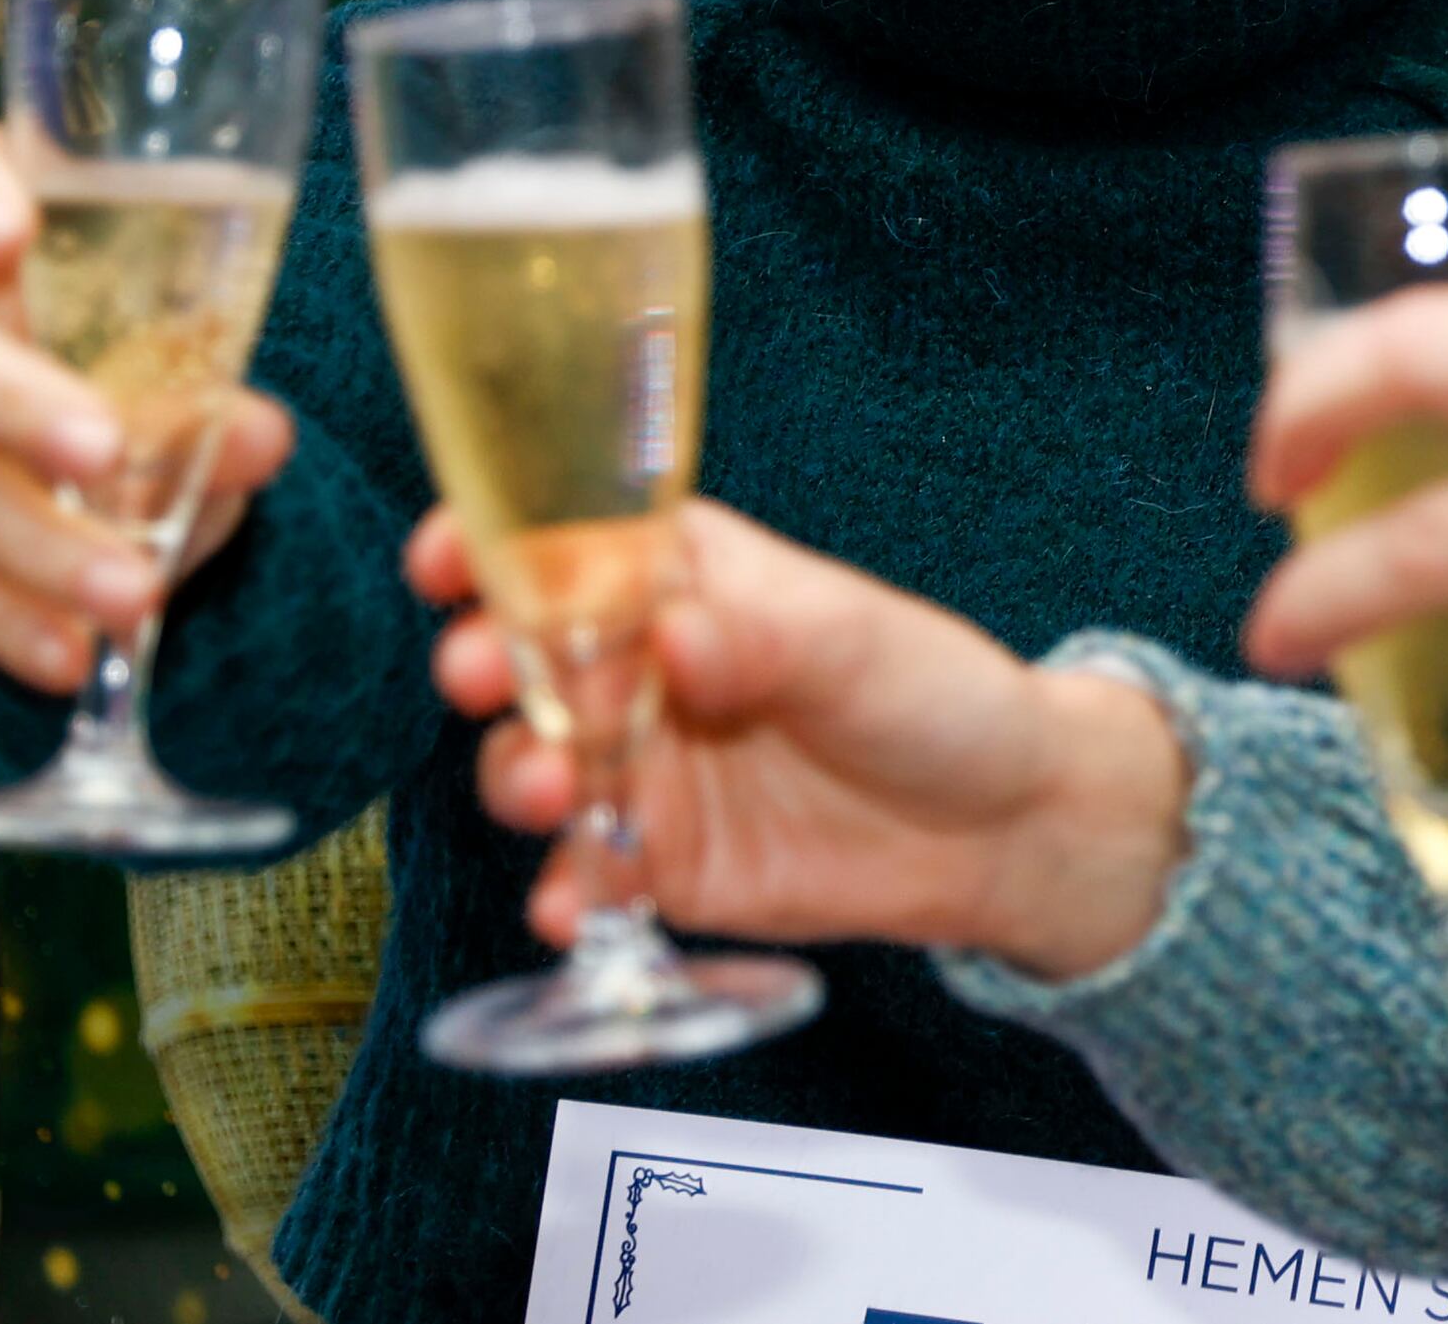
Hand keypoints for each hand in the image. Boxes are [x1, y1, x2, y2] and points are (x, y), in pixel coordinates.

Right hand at [0, 113, 294, 691]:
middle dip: (13, 400)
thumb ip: (222, 393)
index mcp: (11, 232)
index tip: (9, 229)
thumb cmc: (167, 368)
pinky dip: (1, 616)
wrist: (121, 466)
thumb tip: (255, 436)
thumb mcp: (210, 369)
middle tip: (104, 455)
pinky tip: (71, 653)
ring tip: (131, 594)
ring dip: (31, 540)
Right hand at [426, 500, 1189, 982]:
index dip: (492, 544)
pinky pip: (583, 874)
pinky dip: (568, 890)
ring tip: (552, 789)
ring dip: (519, 774)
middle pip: (527, 657)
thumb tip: (673, 631)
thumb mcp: (858, 644)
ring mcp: (636, 766)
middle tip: (484, 676)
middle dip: (489, 663)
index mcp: (684, 578)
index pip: (566, 544)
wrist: (999, 826)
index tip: (448, 557)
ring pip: (534, 763)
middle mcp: (639, 667)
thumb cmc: (934, 696)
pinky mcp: (655, 860)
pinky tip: (571, 904)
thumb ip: (761, 637)